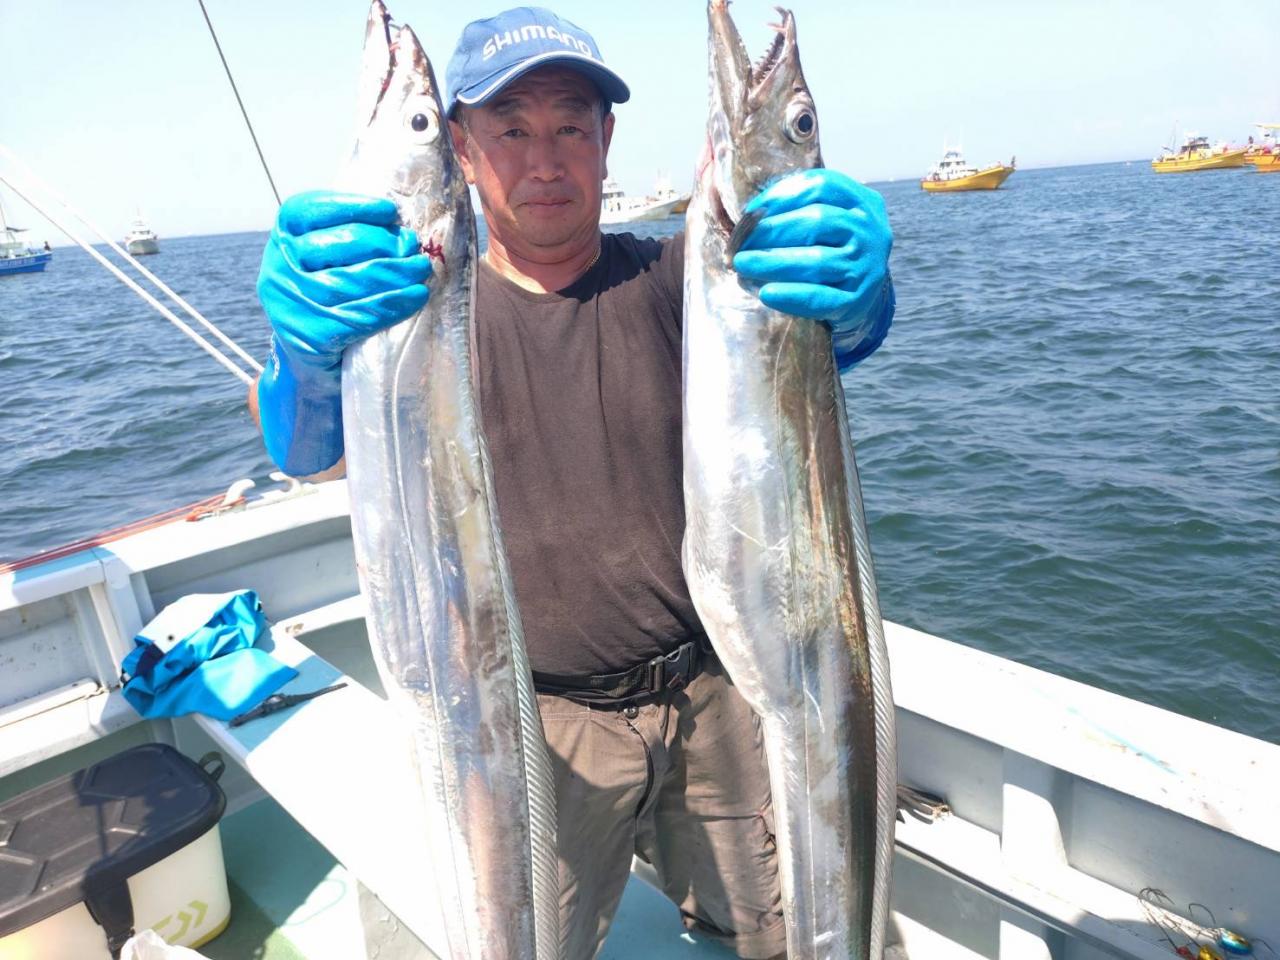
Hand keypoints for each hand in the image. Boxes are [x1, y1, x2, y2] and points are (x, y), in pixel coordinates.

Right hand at [256, 191, 431, 474]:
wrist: (309, 362)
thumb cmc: (327, 299)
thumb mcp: (325, 261)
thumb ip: (348, 237)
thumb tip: (399, 226)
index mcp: (281, 238)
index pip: (311, 210)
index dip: (352, 206)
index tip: (390, 211)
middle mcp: (279, 267)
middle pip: (338, 244)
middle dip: (385, 243)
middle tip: (415, 247)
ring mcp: (291, 303)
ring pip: (353, 280)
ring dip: (397, 274)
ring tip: (422, 270)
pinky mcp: (310, 335)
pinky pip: (360, 315)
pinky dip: (394, 305)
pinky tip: (416, 297)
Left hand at [732, 169, 894, 368]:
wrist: (861, 292)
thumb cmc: (830, 247)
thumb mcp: (826, 217)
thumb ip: (795, 202)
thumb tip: (735, 195)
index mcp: (861, 201)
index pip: (821, 185)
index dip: (781, 196)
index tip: (749, 212)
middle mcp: (870, 230)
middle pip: (817, 222)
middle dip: (770, 232)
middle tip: (738, 245)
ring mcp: (867, 266)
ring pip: (817, 261)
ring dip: (773, 263)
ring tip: (742, 265)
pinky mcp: (858, 300)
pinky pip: (821, 298)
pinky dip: (791, 296)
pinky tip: (766, 293)